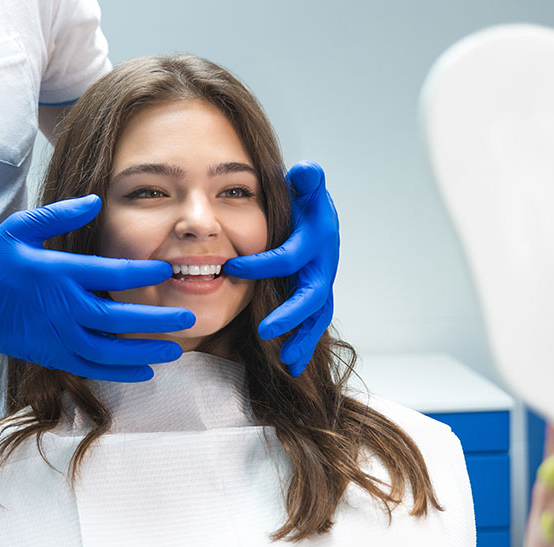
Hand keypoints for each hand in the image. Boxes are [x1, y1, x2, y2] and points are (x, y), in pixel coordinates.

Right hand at [0, 195, 194, 381]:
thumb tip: (97, 200)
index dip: (142, 274)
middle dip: (157, 321)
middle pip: (118, 320)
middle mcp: (62, 309)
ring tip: (176, 349)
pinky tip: (147, 370)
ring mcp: (59, 337)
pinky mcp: (55, 356)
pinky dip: (121, 372)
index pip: (110, 275)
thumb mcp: (20, 229)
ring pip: (110, 351)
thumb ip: (60, 213)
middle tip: (189, 317)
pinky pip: (94, 368)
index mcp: (58, 274)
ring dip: (146, 352)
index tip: (168, 271)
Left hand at [223, 161, 338, 376]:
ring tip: (285, 362)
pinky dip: (305, 346)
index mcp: (318, 240)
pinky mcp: (319, 297)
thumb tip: (306, 171)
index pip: (288, 257)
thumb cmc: (306, 202)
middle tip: (264, 331)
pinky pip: (314, 325)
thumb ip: (308, 180)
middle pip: (312, 296)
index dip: (261, 263)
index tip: (228, 267)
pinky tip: (293, 368)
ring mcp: (323, 284)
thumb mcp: (308, 186)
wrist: (322, 217)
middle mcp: (325, 265)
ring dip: (302, 340)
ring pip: (317, 318)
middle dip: (290, 315)